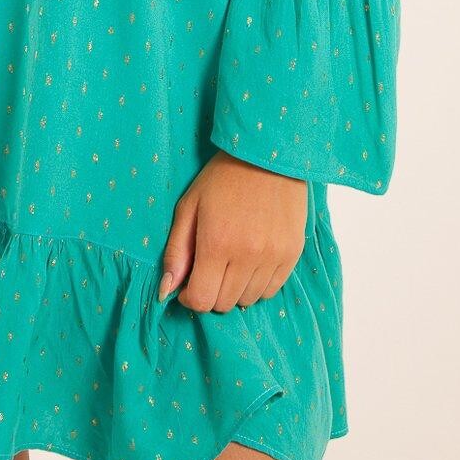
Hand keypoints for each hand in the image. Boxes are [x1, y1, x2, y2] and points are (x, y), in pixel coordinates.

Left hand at [158, 150, 307, 310]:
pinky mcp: (292, 254)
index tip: (187, 284)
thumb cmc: (222, 178)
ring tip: (230, 262)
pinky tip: (250, 262)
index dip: (189, 297)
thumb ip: (176, 251)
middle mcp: (247, 255)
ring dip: (234, 289)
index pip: (202, 300)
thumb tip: (167, 290)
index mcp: (216, 243)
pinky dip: (257, 285)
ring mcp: (273, 257)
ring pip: (248, 300)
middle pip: (224, 303)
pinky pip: (271, 290)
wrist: (267, 156)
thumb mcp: (189, 206)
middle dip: (210, 292)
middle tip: (208, 269)